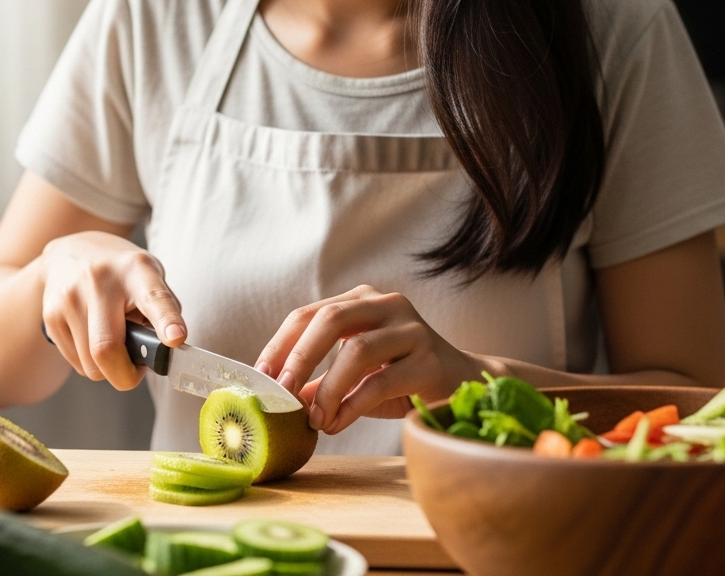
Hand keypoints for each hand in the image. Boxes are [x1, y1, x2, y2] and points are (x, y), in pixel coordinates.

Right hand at [39, 231, 185, 390]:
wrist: (69, 252)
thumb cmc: (121, 273)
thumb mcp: (150, 277)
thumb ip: (163, 310)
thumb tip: (165, 351)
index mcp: (136, 270)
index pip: (154, 299)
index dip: (166, 321)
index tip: (176, 338)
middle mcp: (100, 281)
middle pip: (107, 348)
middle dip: (125, 375)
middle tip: (136, 370)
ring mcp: (70, 297)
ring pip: (91, 365)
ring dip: (108, 368)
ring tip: (115, 343)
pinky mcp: (51, 315)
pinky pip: (76, 363)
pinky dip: (91, 362)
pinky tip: (94, 337)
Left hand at [255, 285, 483, 434]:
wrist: (464, 385)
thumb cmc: (402, 379)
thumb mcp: (355, 377)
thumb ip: (320, 383)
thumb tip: (279, 399)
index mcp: (362, 301)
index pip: (309, 314)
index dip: (280, 345)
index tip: (261, 379)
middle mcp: (388, 305)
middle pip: (330, 320)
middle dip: (299, 357)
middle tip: (283, 393)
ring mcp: (412, 329)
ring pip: (357, 350)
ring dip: (328, 389)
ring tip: (316, 419)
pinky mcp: (430, 360)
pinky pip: (381, 381)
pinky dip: (352, 405)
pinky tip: (339, 423)